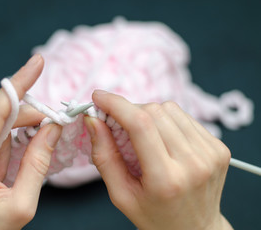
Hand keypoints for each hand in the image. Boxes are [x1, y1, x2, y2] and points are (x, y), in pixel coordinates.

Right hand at [84, 90, 232, 229]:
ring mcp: (210, 154)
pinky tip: (162, 138)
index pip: (141, 125)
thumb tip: (93, 120)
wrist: (195, 229)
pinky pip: (185, 117)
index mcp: (166, 179)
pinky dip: (167, 120)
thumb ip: (104, 156)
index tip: (98, 97)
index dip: (116, 104)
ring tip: (143, 135)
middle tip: (118, 123)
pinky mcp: (219, 147)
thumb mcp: (121, 194)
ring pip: (170, 109)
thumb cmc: (155, 215)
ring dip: (149, 114)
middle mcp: (194, 163)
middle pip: (155, 112)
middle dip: (129, 110)